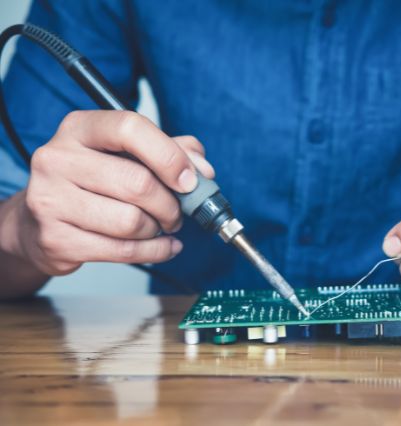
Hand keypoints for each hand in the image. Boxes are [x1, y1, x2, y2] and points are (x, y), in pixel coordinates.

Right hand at [8, 110, 214, 275]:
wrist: (38, 223)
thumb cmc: (91, 183)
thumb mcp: (126, 154)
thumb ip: (170, 151)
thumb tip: (203, 170)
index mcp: (79, 129)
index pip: (130, 128)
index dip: (169, 156)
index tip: (189, 180)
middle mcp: (58, 159)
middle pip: (138, 183)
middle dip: (171, 204)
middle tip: (177, 213)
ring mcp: (51, 200)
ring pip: (132, 221)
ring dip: (159, 229)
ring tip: (160, 227)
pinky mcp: (56, 240)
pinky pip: (123, 251)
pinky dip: (155, 252)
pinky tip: (162, 247)